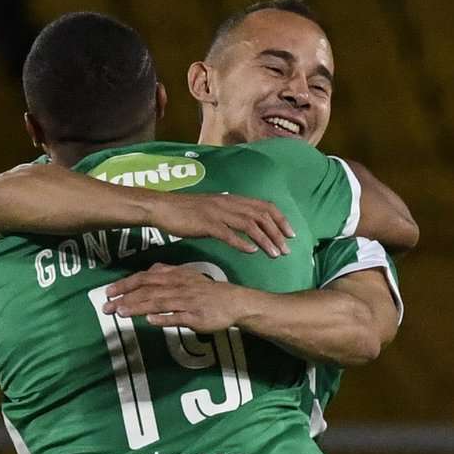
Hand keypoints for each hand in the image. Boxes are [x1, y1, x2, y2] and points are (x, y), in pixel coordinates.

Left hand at [104, 263, 248, 332]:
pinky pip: (179, 317)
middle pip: (148, 290)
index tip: (108, 292)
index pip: (145, 278)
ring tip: (122, 313)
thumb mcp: (187, 276)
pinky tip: (151, 321)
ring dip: (139, 307)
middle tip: (107, 307)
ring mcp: (187, 302)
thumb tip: (148, 272)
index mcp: (175, 276)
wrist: (234, 302)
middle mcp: (178, 287)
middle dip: (126, 298)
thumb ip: (167, 273)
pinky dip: (165, 318)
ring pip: (160, 303)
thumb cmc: (207, 291)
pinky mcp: (196, 317)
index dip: (125, 285)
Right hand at [148, 193, 293, 256]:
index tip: (291, 234)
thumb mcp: (214, 209)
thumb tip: (248, 225)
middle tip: (287, 250)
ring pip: (249, 225)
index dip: (280, 219)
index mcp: (233, 199)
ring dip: (265, 240)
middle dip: (278, 233)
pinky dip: (242, 242)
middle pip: (262, 215)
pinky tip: (252, 252)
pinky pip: (228, 234)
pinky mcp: (206, 224)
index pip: (265, 206)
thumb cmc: (187, 211)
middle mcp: (229, 203)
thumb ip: (232, 215)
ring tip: (275, 254)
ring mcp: (218, 213)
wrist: (162, 207)